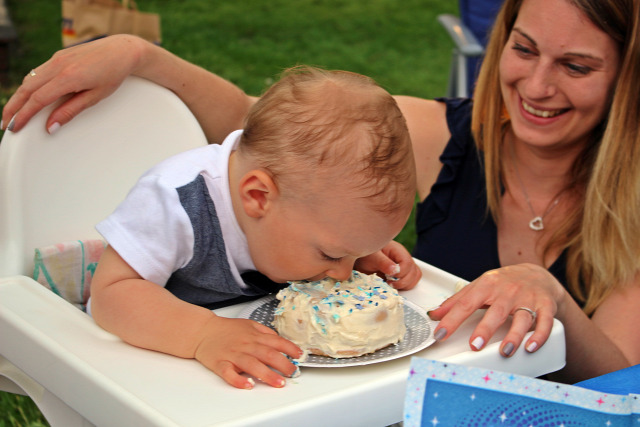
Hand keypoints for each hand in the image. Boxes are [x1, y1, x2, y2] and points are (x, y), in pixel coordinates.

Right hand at [2, 35, 145, 133]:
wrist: (122, 50)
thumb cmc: (113, 74)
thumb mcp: (95, 97)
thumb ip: (71, 111)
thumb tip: (51, 127)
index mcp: (68, 77)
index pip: (38, 99)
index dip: (23, 115)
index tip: (15, 127)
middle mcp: (58, 65)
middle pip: (26, 89)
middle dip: (13, 107)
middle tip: (5, 124)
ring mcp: (56, 58)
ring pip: (29, 79)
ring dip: (18, 97)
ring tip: (13, 113)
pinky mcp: (58, 56)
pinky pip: (38, 72)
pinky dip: (28, 86)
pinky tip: (26, 96)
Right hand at [194, 316, 302, 388]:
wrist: (203, 331)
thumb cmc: (227, 329)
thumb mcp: (249, 324)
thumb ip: (265, 332)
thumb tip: (280, 341)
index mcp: (254, 336)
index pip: (277, 341)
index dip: (290, 348)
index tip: (300, 356)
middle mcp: (246, 345)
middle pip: (268, 354)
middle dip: (283, 364)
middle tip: (293, 373)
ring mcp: (233, 355)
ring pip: (252, 365)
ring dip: (267, 374)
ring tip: (279, 383)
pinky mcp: (221, 364)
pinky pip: (230, 374)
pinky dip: (238, 380)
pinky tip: (248, 385)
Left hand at [355, 240, 421, 289]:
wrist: (358, 259)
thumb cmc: (364, 255)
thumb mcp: (371, 257)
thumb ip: (383, 262)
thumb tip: (395, 270)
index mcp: (396, 250)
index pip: (408, 263)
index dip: (401, 273)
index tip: (389, 278)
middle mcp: (402, 258)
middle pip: (414, 272)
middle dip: (403, 281)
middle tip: (389, 283)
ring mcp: (403, 267)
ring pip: (415, 277)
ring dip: (405, 285)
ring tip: (391, 285)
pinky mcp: (401, 274)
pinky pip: (410, 281)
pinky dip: (404, 286)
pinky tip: (393, 286)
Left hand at [427, 263, 565, 356]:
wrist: (537, 274)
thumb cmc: (503, 282)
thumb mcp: (479, 286)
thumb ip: (457, 301)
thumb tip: (435, 314)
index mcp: (487, 285)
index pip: (466, 303)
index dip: (452, 320)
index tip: (441, 334)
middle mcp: (507, 291)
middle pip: (496, 311)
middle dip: (485, 329)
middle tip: (475, 344)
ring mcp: (527, 299)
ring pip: (522, 318)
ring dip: (514, 336)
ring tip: (505, 351)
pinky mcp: (545, 306)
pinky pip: (545, 322)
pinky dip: (540, 335)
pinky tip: (531, 346)